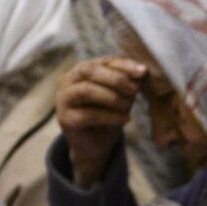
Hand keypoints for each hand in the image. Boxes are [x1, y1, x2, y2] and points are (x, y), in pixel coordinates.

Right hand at [58, 58, 147, 187]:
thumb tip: (141, 72)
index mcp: (83, 70)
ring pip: (86, 91)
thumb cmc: (109, 115)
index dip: (123, 65)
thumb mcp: (121, 96)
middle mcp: (68, 81)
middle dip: (115, 79)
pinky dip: (110, 116)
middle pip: (90, 71)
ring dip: (112, 98)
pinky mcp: (65, 119)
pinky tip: (124, 119)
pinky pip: (88, 114)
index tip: (142, 72)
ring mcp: (63, 100)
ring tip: (128, 107)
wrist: (97, 144)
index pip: (103, 61)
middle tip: (134, 90)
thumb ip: (128, 83)